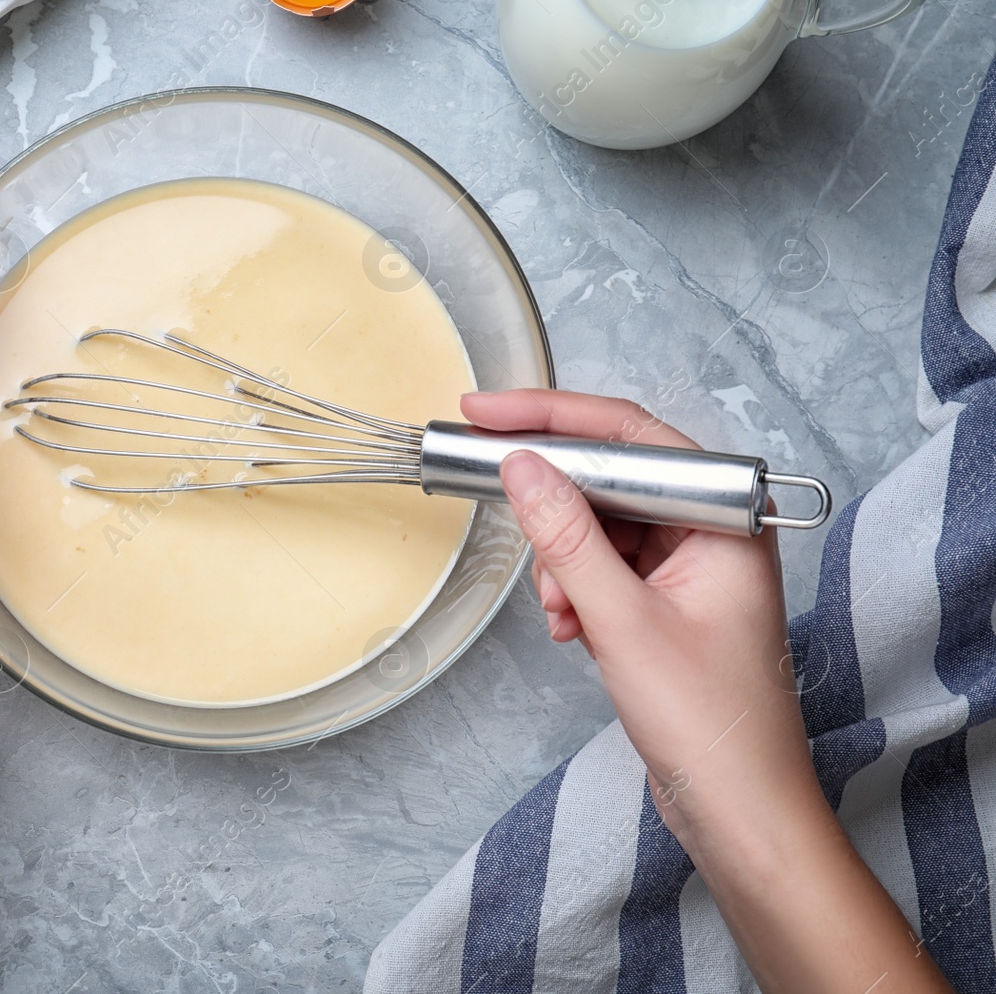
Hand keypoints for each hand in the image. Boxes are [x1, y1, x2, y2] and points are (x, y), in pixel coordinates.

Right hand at [466, 389, 949, 993]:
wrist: (740, 811)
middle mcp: (712, 530)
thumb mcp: (622, 620)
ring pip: (599, 525)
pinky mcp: (668, 601)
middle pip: (610, 476)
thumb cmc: (711, 723)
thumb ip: (567, 537)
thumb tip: (522, 466)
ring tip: (563, 614)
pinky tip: (573, 630)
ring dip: (563, 562)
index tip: (485, 414)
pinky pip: (604, 567)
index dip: (551, 418)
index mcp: (726, 517)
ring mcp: (690, 566)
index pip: (629, 436)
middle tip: (490, 488)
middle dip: (552, 505)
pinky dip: (575, 590)